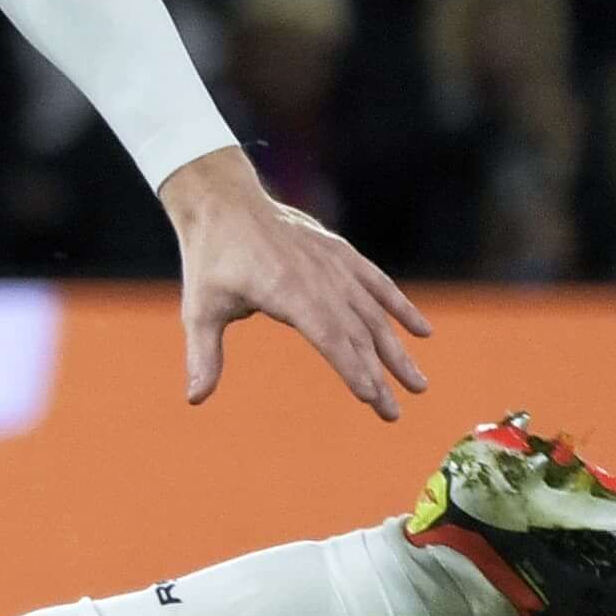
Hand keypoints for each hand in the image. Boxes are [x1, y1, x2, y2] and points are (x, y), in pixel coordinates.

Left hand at [164, 148, 431, 419]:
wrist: (224, 201)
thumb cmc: (210, 259)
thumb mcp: (200, 309)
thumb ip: (204, 355)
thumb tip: (194, 400)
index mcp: (287, 291)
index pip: (329, 337)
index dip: (351, 368)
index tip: (371, 397)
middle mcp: (319, 277)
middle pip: (356, 334)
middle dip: (379, 375)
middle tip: (394, 414)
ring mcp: (334, 264)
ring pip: (374, 312)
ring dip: (396, 349)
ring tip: (418, 384)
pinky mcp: (341, 253)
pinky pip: (377, 282)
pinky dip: (400, 306)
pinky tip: (421, 331)